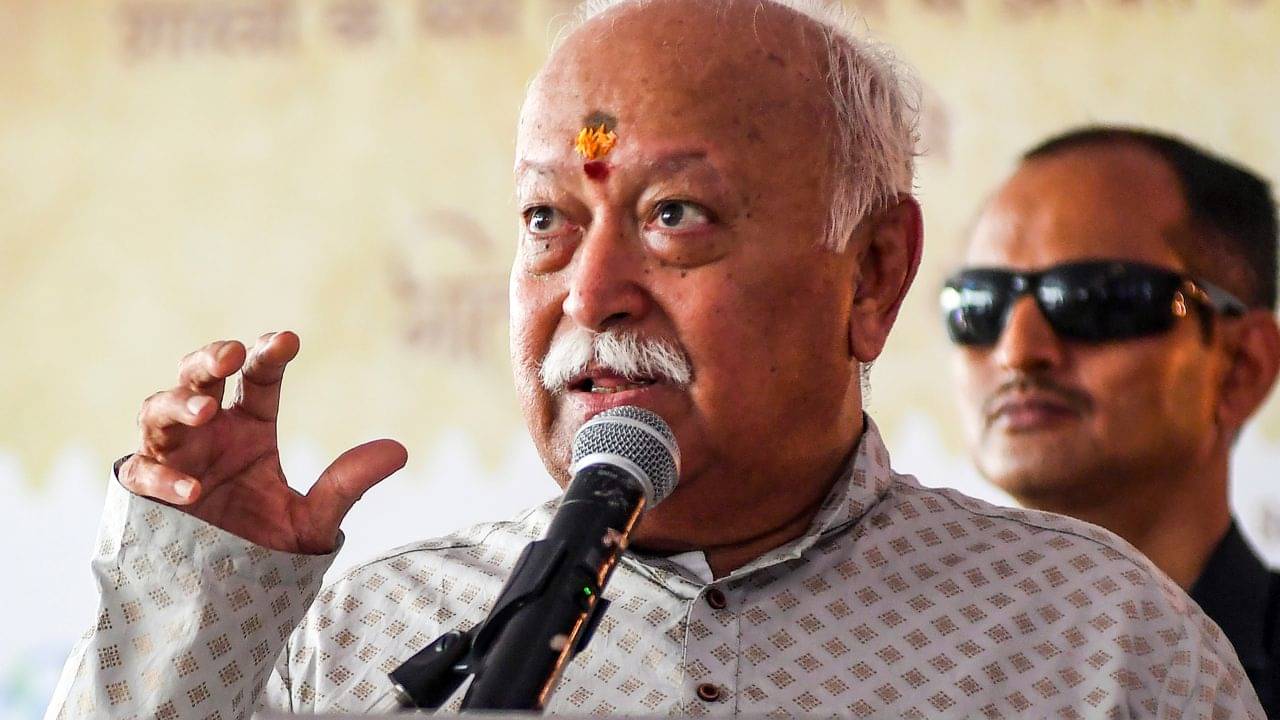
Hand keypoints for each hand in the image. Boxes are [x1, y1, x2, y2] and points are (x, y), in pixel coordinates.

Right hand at [119, 332, 406, 553]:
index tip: (289, 340)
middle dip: (209, 359)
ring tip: (205, 411)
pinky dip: (163, 478)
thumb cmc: (268, 550)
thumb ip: (347, 485)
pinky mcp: (147, 494)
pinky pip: (142, 473)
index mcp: (250, 427)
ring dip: (178, 404)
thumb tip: (399, 450)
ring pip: (158, 411)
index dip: (269, 355)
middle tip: (231, 354)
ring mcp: (175, 458)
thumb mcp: (313, 520)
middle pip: (199, 378)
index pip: (258, 380)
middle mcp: (210, 433)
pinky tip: (192, 492)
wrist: (230, 599)